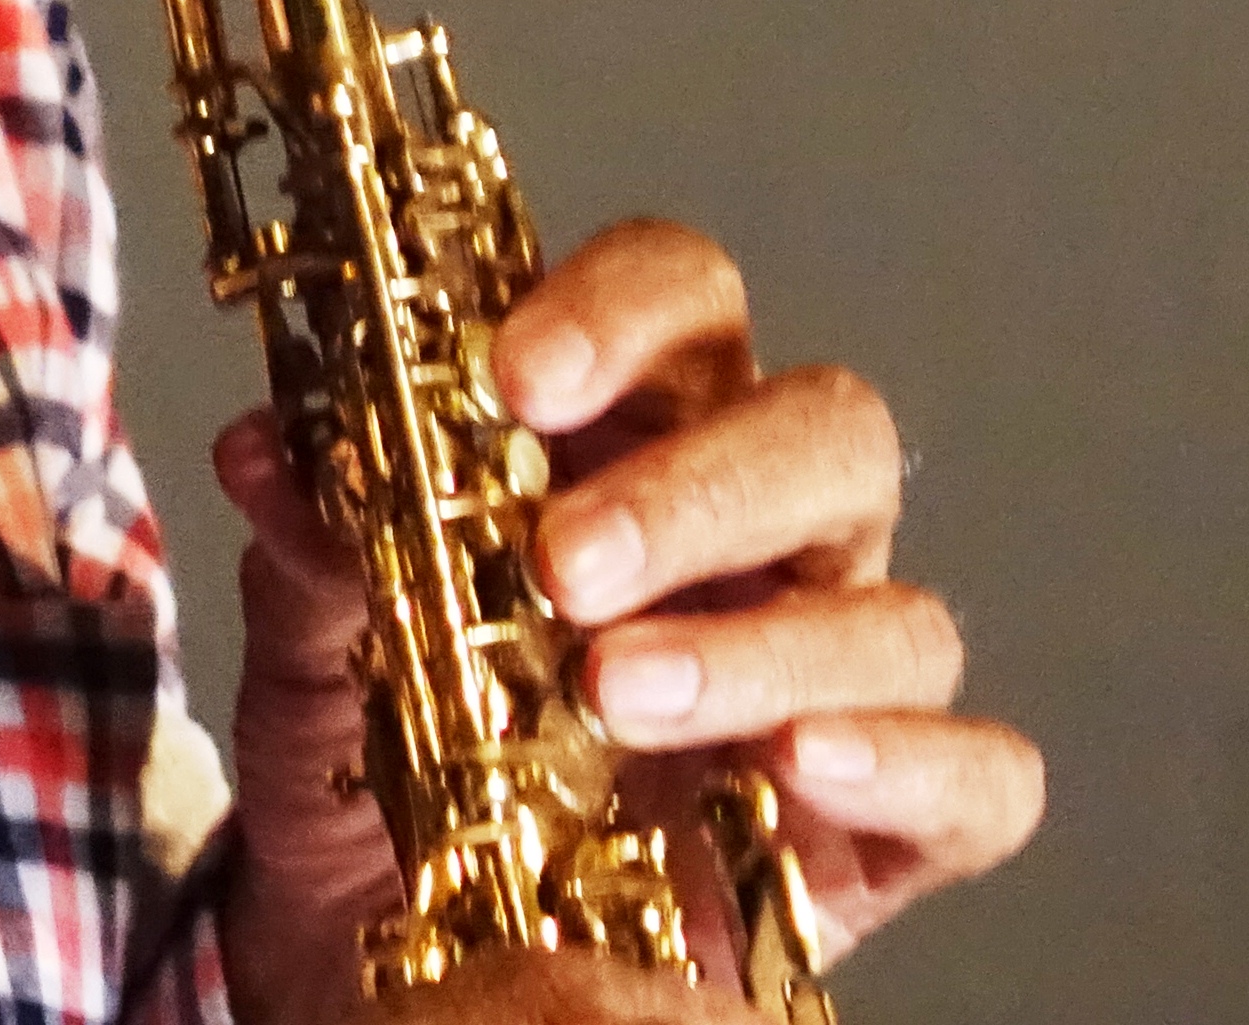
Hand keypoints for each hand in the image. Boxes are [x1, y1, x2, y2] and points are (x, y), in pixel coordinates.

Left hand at [212, 219, 1043, 1015]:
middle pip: (823, 427)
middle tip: (567, 565)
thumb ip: (316, 547)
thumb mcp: (316, 656)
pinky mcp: (892, 825)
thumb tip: (269, 449)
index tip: (518, 375)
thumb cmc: (386, 759)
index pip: (682, 295)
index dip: (618, 308)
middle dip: (700, 486)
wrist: (393, 954)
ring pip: (896, 607)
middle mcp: (762, 532)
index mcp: (630, 433)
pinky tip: (799, 767)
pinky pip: (979, 777)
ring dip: (760, 642)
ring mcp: (838, 673)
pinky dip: (909, 762)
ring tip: (617, 692)